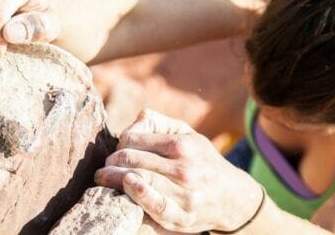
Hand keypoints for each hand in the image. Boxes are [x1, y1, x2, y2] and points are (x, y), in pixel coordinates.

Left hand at [95, 110, 262, 232]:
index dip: (118, 145)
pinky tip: (125, 187)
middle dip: (110, 162)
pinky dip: (136, 195)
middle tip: (103, 167)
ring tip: (102, 178)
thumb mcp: (189, 135)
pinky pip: (154, 205)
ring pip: (136, 180)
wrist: (232, 197)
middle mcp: (184, 168)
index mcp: (183, 145)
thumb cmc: (203, 161)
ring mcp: (183, 194)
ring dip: (111, 178)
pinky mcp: (182, 216)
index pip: (134, 140)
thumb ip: (160, 123)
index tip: (115, 152)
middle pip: (131, 160)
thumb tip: (136, 118)